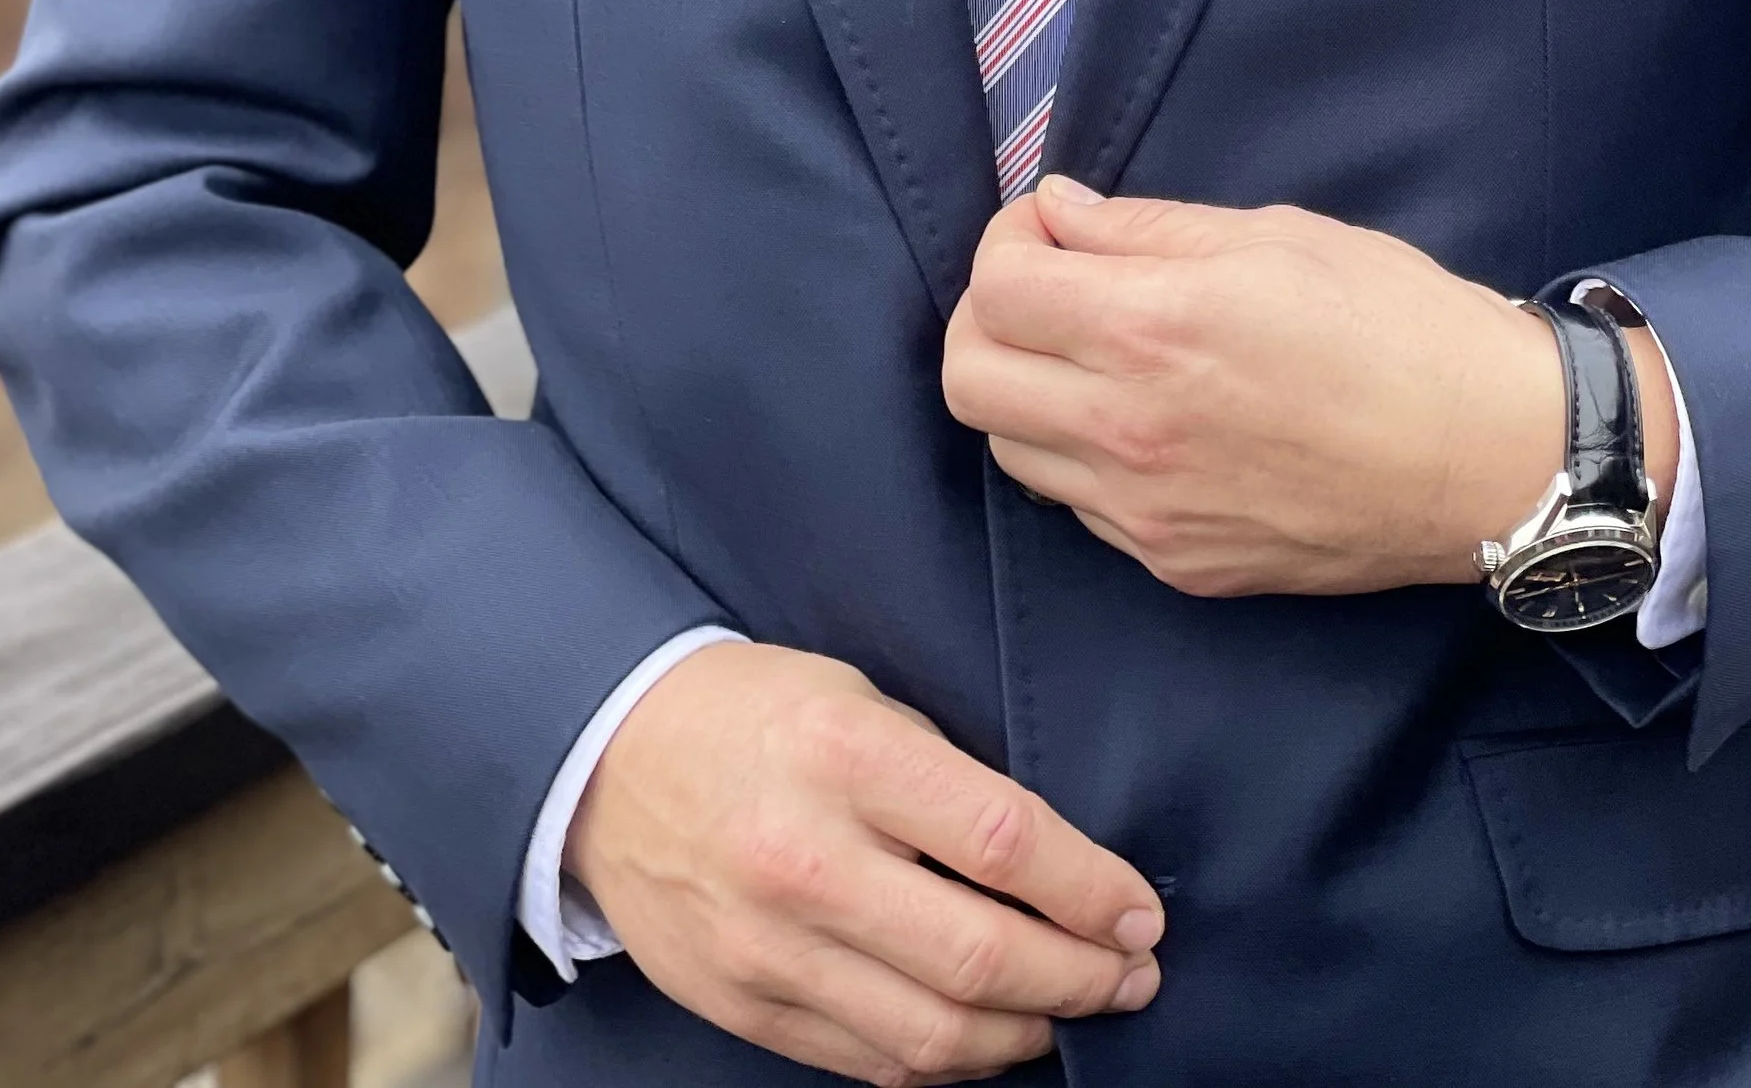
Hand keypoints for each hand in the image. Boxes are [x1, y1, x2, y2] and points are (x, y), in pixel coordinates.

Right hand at [563, 639, 1163, 1083]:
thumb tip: (1061, 866)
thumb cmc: (755, 713)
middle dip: (1082, 978)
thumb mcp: (858, 699)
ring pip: (934, 1034)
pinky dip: (948, 1060)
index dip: (1093, 890)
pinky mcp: (747, 1007)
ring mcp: (771, 948)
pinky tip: (988, 1034)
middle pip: (981, 956)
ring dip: (1028, 1033)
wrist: (608, 759)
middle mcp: (808, 860)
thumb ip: (949, 781)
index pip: (1005, 841)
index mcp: (846, 757)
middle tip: (1132, 974)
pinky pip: (872, 1062)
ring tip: (1073, 1009)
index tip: (1141, 911)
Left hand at [942, 179, 1677, 597]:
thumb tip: (1058, 214)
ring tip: (1095, 356)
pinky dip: (1082, 455)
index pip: (996, 287)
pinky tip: (1145, 419)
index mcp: (1152, 328)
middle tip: (1050, 289)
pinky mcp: (1178, 565)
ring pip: (1009, 450)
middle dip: (989, 318)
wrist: (1491, 456)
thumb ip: (1145, 228)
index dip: (1008, 241)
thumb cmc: (1397, 322)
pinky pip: (1079, 506)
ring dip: (1026, 390)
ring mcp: (1147, 512)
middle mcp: (1129, 429)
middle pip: (969, 379)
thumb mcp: (1272, 236)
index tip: (1052, 229)